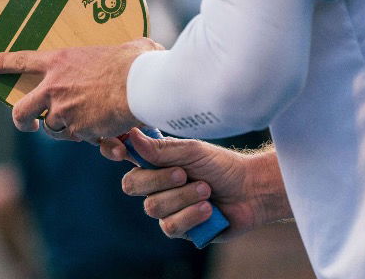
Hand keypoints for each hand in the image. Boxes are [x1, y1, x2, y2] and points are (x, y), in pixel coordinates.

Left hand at [0, 38, 162, 140]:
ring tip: (86, 123)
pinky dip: (89, 138)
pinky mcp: (77, 131)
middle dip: (22, 121)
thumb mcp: (125, 47)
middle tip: (29, 124)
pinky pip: (78, 138)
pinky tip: (105, 131)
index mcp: (60, 61)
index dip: (3, 63)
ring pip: (53, 129)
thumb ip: (123, 50)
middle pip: (21, 111)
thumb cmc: (138, 63)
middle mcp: (54, 87)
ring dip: (65, 130)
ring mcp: (63, 112)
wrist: (142, 87)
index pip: (21, 61)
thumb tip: (144, 48)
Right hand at [99, 129, 289, 240]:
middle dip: (159, 179)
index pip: (124, 157)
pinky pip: (171, 226)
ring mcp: (166, 208)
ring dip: (183, 198)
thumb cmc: (221, 166)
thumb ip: (161, 149)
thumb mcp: (192, 151)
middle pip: (132, 185)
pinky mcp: (179, 229)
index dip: (114, 151)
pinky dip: (191, 215)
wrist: (251, 191)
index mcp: (155, 162)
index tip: (121, 151)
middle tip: (184, 174)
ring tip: (207, 190)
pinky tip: (208, 209)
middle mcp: (155, 185)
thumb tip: (132, 135)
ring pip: (153, 207)